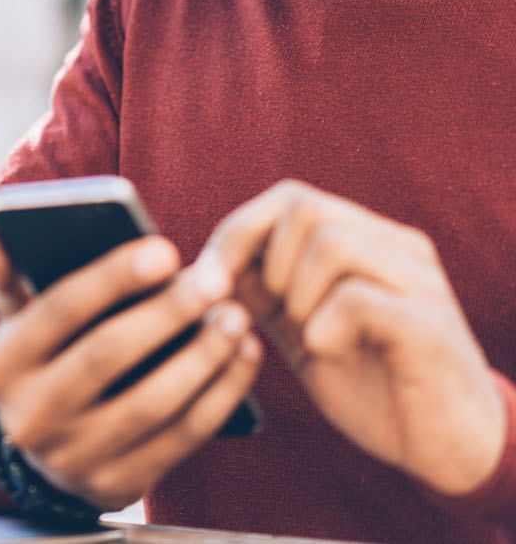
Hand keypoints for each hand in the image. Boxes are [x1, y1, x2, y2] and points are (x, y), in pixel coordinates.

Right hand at [0, 218, 261, 510]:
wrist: (43, 456)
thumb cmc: (44, 363)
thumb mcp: (17, 322)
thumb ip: (6, 272)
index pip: (58, 313)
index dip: (112, 278)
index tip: (165, 250)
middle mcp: (29, 418)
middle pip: (106, 356)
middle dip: (167, 314)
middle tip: (217, 281)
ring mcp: (72, 459)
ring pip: (151, 402)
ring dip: (203, 356)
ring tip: (237, 316)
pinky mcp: (117, 487)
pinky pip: (181, 437)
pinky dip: (220, 394)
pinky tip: (242, 356)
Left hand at [201, 180, 506, 495]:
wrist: (441, 446)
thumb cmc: (370, 384)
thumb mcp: (300, 331)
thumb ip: (262, 293)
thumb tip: (202, 267)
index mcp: (365, 242)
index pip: (289, 198)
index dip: (236, 233)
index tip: (208, 283)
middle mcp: (395, 248)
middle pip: (305, 206)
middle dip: (262, 260)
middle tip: (269, 312)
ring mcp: (417, 281)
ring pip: (330, 244)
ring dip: (295, 295)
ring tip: (308, 334)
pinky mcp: (428, 324)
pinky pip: (356, 299)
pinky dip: (324, 328)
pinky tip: (330, 352)